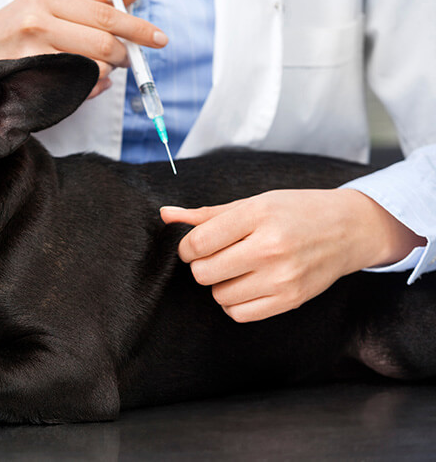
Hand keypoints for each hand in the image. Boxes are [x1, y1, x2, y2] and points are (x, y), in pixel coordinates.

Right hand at [0, 0, 168, 98]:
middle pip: (103, 40)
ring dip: (104, 75)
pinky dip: (88, 89)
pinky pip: (75, 88)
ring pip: (93, 67)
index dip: (136, 26)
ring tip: (98, 74)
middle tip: (131, 62)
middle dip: (125, 55)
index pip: (104, 10)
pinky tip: (82, 86)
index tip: (159, 37)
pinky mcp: (29, 80)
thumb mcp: (40, 5)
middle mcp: (37, 21)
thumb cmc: (2, 36)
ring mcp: (32, 53)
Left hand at [161, 189, 425, 322]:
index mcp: (257, 215)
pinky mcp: (291, 299)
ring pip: (219, 295)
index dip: (188, 247)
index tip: (196, 246)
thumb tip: (166, 214)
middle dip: (202, 265)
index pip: (198, 242)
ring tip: (237, 269)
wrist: (350, 228)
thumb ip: (206, 213)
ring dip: (220, 284)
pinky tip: (246, 286)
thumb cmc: (297, 211)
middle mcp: (270, 247)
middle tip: (217, 256)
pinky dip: (234, 303)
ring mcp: (282, 277)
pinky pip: (240, 314)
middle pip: (204, 272)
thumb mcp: (253, 202)